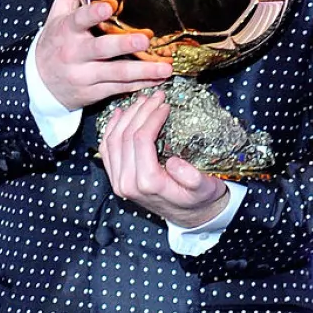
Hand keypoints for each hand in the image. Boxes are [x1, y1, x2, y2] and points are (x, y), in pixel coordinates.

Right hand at [35, 0, 171, 109]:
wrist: (38, 84)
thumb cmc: (55, 41)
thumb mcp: (58, 13)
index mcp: (66, 30)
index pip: (79, 19)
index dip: (93, 13)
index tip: (110, 5)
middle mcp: (74, 53)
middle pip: (101, 49)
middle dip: (124, 44)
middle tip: (146, 38)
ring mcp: (84, 76)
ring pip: (116, 74)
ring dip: (143, 71)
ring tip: (165, 67)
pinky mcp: (93, 93)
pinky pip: (119, 88)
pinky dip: (140, 85)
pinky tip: (158, 80)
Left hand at [99, 90, 229, 226]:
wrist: (190, 216)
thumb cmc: (199, 199)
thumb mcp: (205, 188)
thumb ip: (192, 178)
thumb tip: (173, 162)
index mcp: (148, 184)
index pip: (141, 139)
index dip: (151, 117)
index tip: (165, 104)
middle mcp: (127, 184)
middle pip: (124, 136)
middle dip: (140, 111)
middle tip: (155, 96)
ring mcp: (118, 182)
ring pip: (112, 140)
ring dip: (126, 116)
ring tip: (142, 100)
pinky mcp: (116, 178)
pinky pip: (106, 149)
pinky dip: (111, 129)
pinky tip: (120, 114)